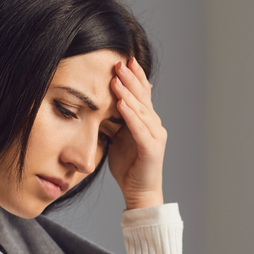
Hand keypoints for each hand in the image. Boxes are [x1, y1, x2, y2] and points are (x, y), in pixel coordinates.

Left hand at [107, 57, 164, 209]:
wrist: (139, 192)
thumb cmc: (128, 167)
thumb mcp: (117, 139)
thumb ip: (113, 122)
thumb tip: (99, 106)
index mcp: (146, 122)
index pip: (141, 94)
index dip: (135, 77)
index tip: (124, 60)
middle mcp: (154, 125)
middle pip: (143, 97)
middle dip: (131, 79)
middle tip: (120, 62)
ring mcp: (155, 136)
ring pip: (141, 109)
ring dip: (128, 93)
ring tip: (117, 78)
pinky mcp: (152, 149)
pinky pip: (140, 128)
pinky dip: (131, 115)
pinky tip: (122, 104)